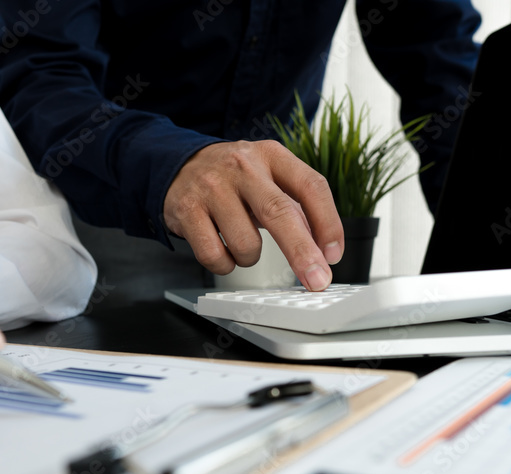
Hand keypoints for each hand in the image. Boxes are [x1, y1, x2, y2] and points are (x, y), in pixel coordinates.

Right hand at [162, 140, 343, 289]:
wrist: (177, 166)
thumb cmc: (233, 180)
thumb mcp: (267, 177)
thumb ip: (295, 206)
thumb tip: (321, 249)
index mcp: (271, 155)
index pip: (311, 186)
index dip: (328, 224)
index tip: (333, 255)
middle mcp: (242, 167)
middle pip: (280, 213)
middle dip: (302, 253)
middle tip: (317, 281)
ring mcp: (212, 187)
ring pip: (246, 243)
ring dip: (250, 258)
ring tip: (242, 243)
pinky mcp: (187, 210)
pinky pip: (214, 255)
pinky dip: (225, 264)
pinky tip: (223, 250)